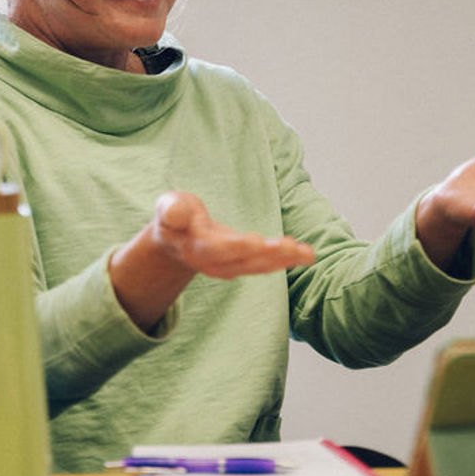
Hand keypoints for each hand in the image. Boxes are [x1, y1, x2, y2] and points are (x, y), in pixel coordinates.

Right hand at [150, 190, 314, 278]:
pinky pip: (266, 265)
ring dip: (283, 260)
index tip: (256, 241)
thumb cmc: (175, 218)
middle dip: (269, 254)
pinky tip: (306, 255)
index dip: (236, 246)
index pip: (217, 249)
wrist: (176, 240)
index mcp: (196, 248)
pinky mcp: (243, 264)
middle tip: (292, 247)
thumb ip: (171, 210)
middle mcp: (215, 263)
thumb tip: (172, 212)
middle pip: (244, 260)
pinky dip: (286, 261)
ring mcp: (230, 267)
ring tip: (307, 253)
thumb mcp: (167, 207)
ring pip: (259, 266)